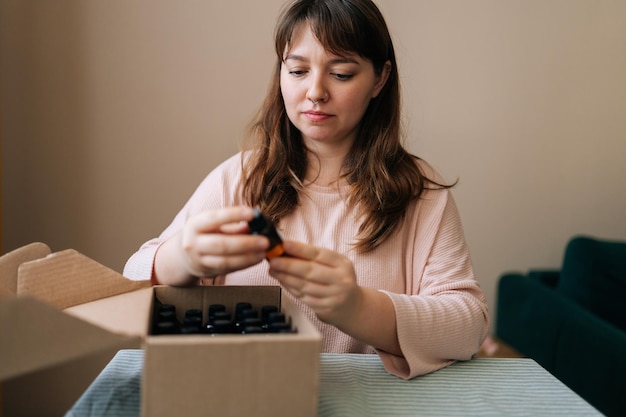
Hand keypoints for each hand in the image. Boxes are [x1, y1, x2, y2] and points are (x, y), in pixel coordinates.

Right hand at [154, 206, 269, 284]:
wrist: (182, 256)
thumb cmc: (204, 234)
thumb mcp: (213, 225)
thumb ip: (233, 224)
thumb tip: (255, 223)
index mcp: (195, 225)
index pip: (215, 218)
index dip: (234, 215)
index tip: (253, 213)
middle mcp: (193, 243)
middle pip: (221, 244)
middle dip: (246, 243)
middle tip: (265, 241)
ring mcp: (199, 260)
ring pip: (225, 261)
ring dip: (247, 257)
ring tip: (263, 251)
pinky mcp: (206, 272)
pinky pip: (228, 269)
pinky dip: (244, 264)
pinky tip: (257, 258)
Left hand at [268, 240, 361, 325]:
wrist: (352, 306)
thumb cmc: (337, 280)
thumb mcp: (333, 264)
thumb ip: (313, 257)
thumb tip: (286, 249)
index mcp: (342, 263)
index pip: (319, 254)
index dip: (300, 249)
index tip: (284, 245)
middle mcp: (341, 279)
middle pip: (310, 271)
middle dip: (288, 265)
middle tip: (273, 260)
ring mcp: (334, 296)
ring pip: (304, 285)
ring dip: (285, 277)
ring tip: (273, 270)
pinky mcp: (325, 308)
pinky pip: (303, 297)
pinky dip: (290, 288)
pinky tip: (282, 281)